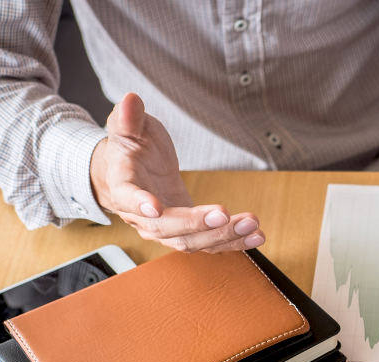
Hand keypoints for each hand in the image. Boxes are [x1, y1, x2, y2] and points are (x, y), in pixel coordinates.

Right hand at [90, 93, 264, 252]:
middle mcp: (142, 216)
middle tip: (223, 214)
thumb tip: (130, 99)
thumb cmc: (131, 149)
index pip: (127, 198)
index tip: (156, 207)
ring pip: (192, 241)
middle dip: (197, 224)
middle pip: (166, 228)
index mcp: (123, 187)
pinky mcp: (187, 232)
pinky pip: (209, 243)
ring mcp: (165, 229)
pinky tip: (255, 236)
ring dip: (223, 235)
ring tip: (251, 225)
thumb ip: (129, 117)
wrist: (132, 173)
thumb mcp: (128, 128)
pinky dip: (233, 242)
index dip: (139, 204)